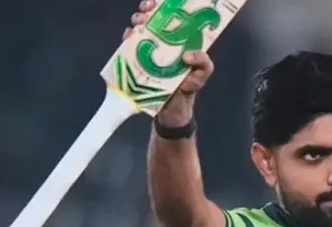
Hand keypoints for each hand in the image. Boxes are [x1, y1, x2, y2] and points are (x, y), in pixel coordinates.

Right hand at [122, 0, 214, 126]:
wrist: (170, 111)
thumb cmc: (188, 89)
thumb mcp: (202, 75)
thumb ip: (204, 63)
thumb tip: (188, 55)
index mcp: (179, 40)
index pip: (172, 16)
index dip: (166, 6)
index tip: (161, 2)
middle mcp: (163, 41)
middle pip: (153, 17)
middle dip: (149, 9)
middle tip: (148, 11)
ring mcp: (148, 50)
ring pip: (140, 28)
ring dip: (138, 21)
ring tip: (139, 24)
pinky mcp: (136, 60)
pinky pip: (128, 45)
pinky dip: (127, 37)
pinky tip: (129, 36)